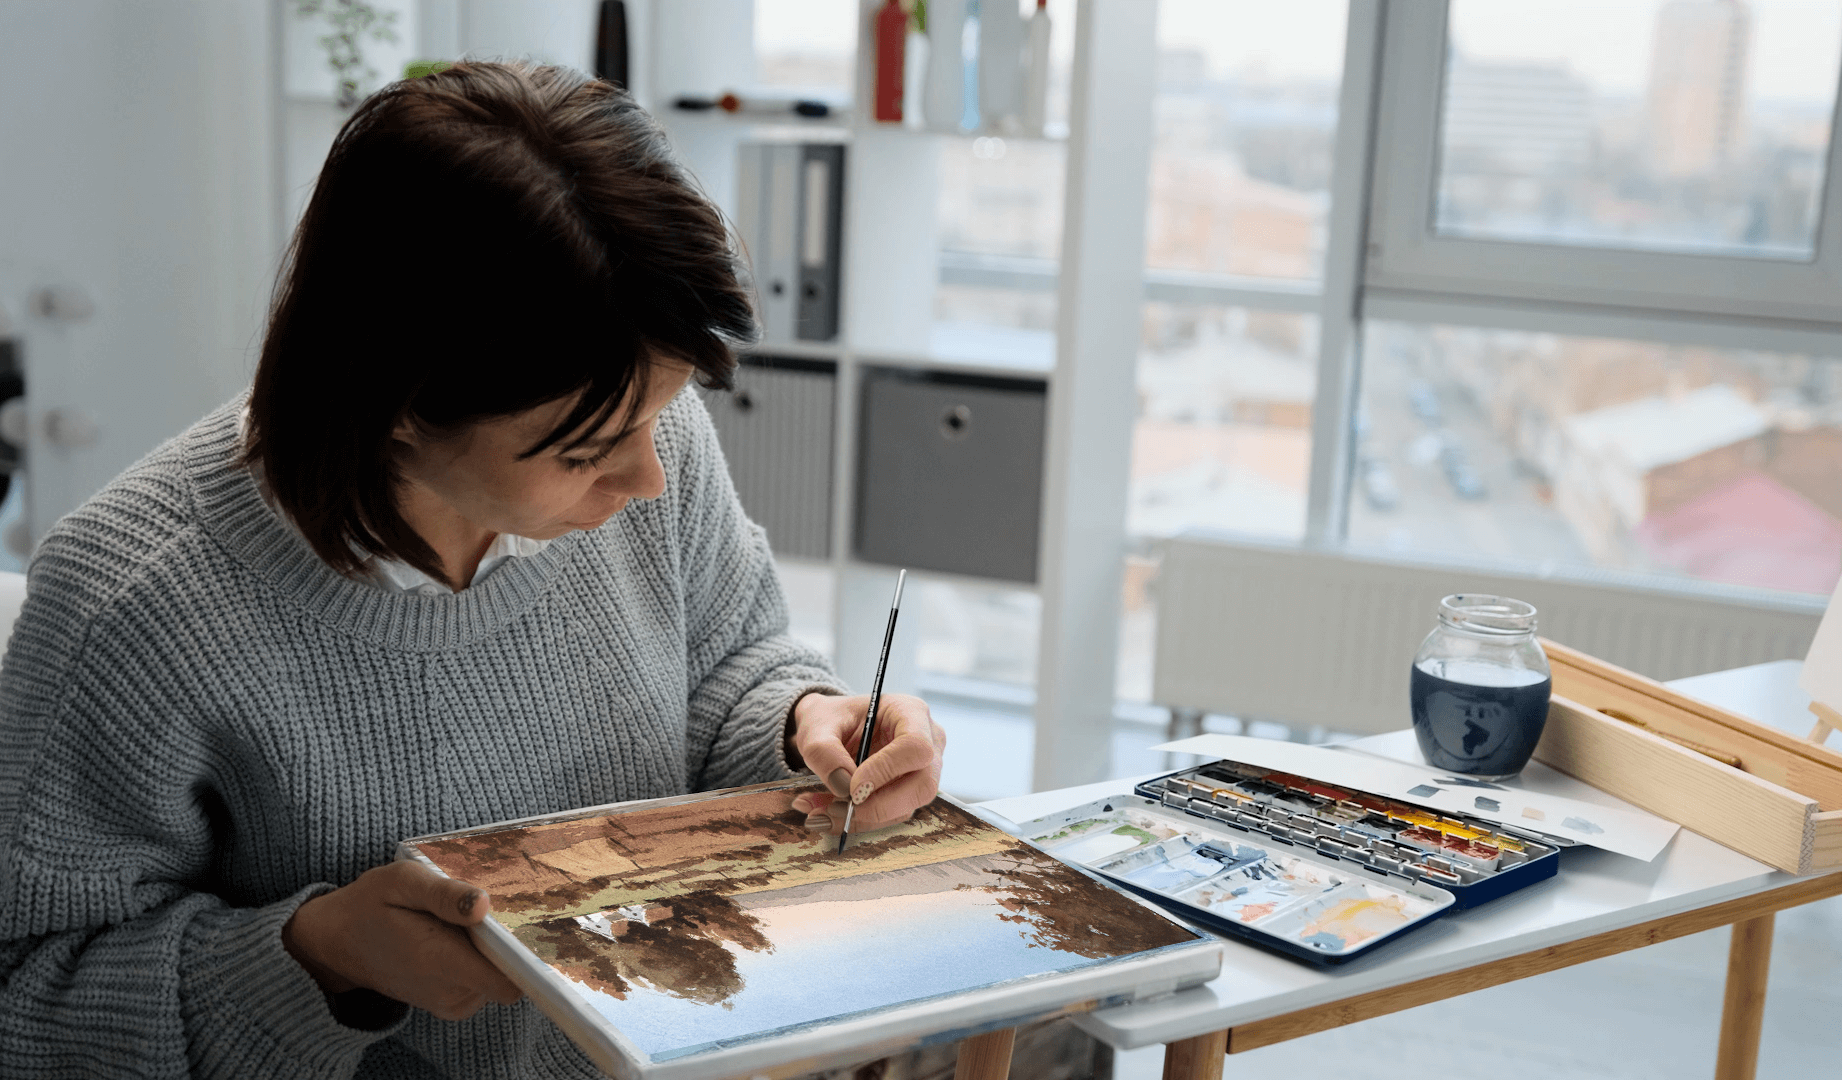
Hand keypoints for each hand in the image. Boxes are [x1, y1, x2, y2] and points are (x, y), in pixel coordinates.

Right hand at [282, 861, 522, 1021]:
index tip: (529, 921)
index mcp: (438, 962)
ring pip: (502, 978)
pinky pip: (487, 982)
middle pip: (512, 975)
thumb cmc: (370, 904)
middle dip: (512, 942)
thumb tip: (485, 905)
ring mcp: (452, 1003)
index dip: (526, 952)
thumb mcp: (402, 881)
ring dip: (497, 949)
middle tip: (496, 907)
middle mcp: (450, 992)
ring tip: (471, 919)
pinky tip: (465, 934)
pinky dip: (484, 959)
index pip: (509, 978)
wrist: (337, 942)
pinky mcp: (453, 1002)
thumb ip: (444, 894)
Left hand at [787, 692, 945, 834]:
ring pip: (907, 807)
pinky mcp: (909, 793)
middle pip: (923, 784)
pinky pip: (892, 815)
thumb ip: (824, 751)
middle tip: (838, 809)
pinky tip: (830, 813)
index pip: (915, 746)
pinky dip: (859, 821)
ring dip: (863, 817)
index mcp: (910, 712)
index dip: (887, 770)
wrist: (830, 728)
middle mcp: (927, 742)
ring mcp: (923, 770)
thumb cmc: (830, 719)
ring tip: (822, 813)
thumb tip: (843, 787)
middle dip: (880, 806)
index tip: (852, 788)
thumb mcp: (817, 725)